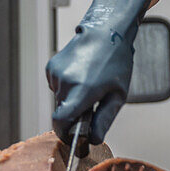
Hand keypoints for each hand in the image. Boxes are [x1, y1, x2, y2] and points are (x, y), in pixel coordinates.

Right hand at [45, 0, 160, 143]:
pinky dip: (66, 87)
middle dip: (74, 114)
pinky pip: (56, 87)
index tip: (73, 138)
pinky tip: (80, 74)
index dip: (65, 134)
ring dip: (71, 99)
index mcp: (82, 90)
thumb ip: (104, 119)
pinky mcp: (51, 67)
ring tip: (89, 83)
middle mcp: (65, 81)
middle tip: (93, 103)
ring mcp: (56, 73)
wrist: (106, 30)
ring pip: (59, 99)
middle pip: (62, 112)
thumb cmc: (116, 60)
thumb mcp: (118, 94)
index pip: (60, 122)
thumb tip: (93, 140)